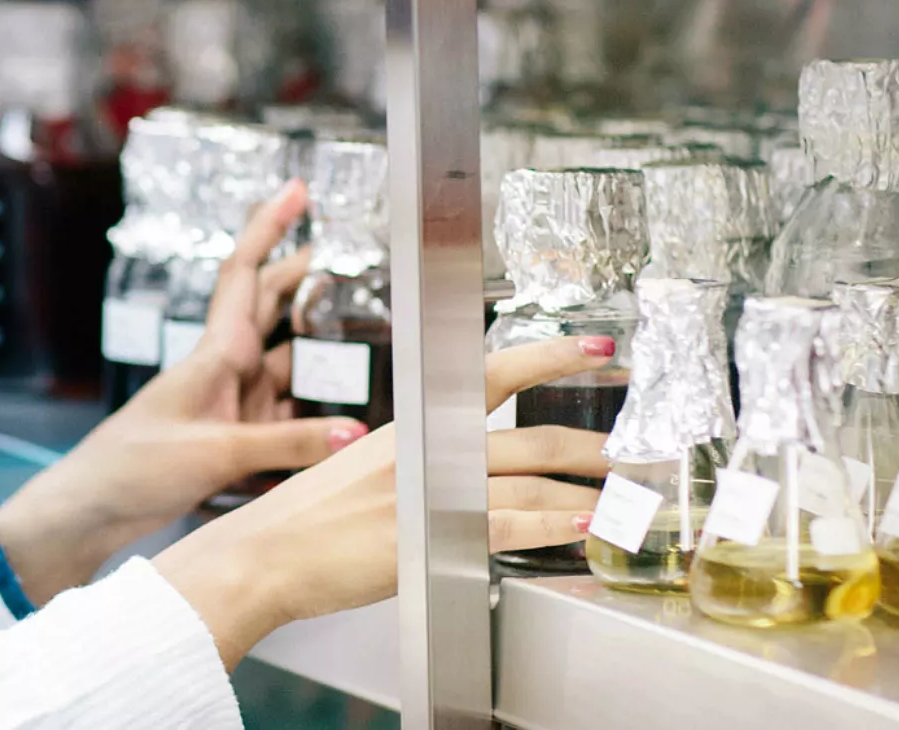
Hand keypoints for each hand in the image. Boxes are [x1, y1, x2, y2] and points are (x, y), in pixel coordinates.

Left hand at [0, 182, 367, 604]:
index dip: (269, 228)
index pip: (246, 272)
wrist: (90, 509)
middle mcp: (225, 369)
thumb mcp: (215, 454)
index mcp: (214, 354)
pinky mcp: (233, 441)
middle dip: (304, 275)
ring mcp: (231, 405)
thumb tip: (354, 432)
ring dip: (316, 343)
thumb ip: (287, 444)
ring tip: (361, 325)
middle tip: (347, 252)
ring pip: (284, 360)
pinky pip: (283, 412)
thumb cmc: (132, 468)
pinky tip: (342, 410)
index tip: (296, 190)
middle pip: (271, 306)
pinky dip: (313, 406)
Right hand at [153, 335, 616, 668]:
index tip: (596, 344)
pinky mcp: (429, 536)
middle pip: (528, 433)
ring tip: (627, 494)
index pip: (490, 374)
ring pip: (530, 478)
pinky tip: (584, 525)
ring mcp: (430, 492)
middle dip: (591, 440)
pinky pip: (508, 524)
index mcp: (409, 427)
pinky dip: (553, 523)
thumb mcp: (356, 472)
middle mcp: (425, 450)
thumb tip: (451, 480)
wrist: (262, 553)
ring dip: (587, 488)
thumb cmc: (299, 522)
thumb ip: (410, 470)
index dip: (549, 356)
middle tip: (636, 445)